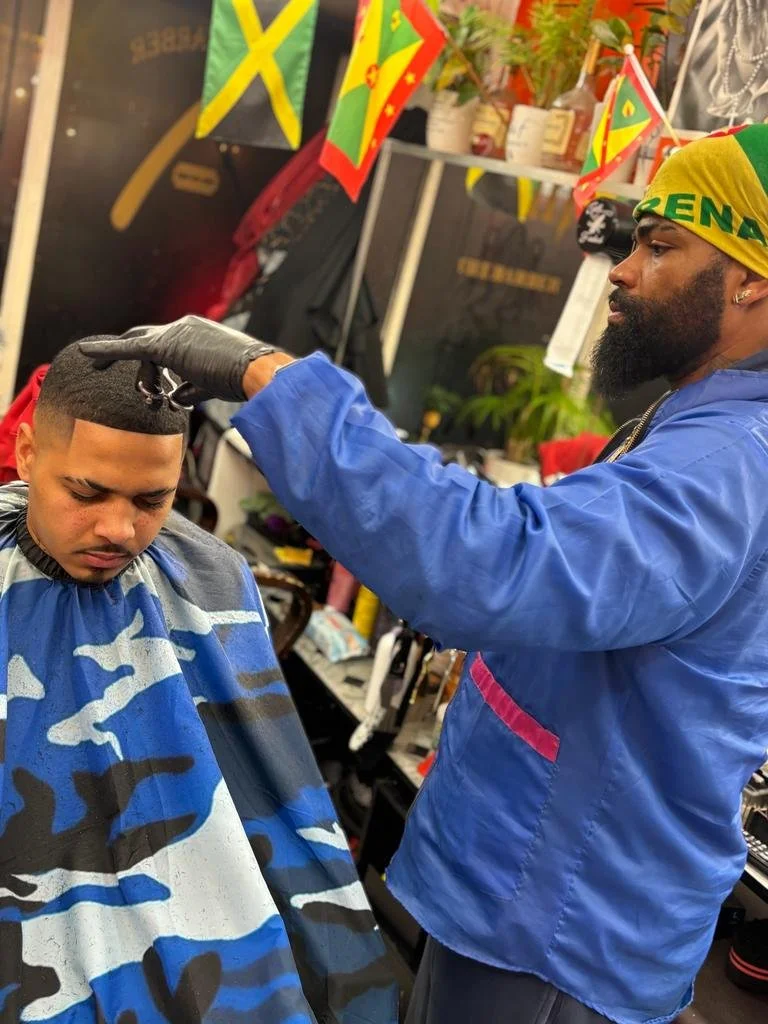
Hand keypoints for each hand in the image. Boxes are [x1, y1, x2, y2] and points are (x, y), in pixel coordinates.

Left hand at [79, 315, 283, 402]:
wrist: (257, 371)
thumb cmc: (245, 379)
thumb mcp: (214, 384)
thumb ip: (192, 387)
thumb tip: (176, 397)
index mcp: (198, 332)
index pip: (166, 341)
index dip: (153, 360)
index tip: (151, 378)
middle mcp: (184, 326)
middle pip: (147, 341)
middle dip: (139, 364)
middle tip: (138, 387)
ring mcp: (175, 333)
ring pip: (141, 352)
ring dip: (144, 379)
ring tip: (153, 398)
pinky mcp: (166, 346)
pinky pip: (129, 349)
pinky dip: (107, 352)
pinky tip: (86, 356)